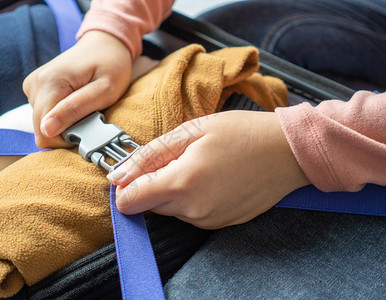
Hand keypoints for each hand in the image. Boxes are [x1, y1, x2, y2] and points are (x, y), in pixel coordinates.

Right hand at [23, 31, 131, 147]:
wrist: (106, 43)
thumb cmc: (111, 65)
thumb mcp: (103, 91)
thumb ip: (75, 109)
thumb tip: (47, 129)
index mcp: (49, 83)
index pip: (44, 132)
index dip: (67, 138)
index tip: (88, 128)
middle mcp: (35, 84)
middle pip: (41, 129)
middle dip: (66, 131)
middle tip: (90, 116)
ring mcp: (33, 86)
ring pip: (43, 123)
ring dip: (65, 122)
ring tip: (84, 106)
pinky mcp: (36, 88)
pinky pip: (45, 114)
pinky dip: (61, 115)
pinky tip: (75, 103)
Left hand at [107, 111, 309, 228]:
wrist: (288, 152)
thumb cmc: (243, 133)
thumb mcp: (191, 130)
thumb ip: (149, 155)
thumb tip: (117, 176)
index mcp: (182, 183)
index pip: (129, 202)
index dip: (126, 186)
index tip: (137, 172)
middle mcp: (193, 210)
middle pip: (149, 205)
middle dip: (153, 183)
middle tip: (179, 158)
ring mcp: (208, 220)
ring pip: (170, 209)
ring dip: (175, 190)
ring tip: (200, 165)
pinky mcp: (220, 224)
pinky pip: (191, 214)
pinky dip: (193, 198)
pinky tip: (212, 178)